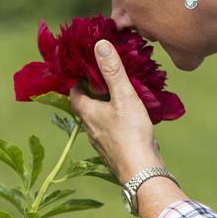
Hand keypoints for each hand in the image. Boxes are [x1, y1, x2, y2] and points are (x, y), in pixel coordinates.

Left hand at [69, 40, 163, 182]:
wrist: (142, 172)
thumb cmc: (131, 134)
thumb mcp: (124, 96)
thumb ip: (113, 71)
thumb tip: (99, 45)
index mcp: (88, 113)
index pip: (74, 92)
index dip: (77, 79)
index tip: (86, 67)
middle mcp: (90, 128)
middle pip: (86, 105)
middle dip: (93, 91)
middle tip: (105, 78)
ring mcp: (101, 142)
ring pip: (98, 119)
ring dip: (105, 107)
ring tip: (119, 94)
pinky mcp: (114, 151)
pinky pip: (110, 131)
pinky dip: (115, 121)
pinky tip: (129, 119)